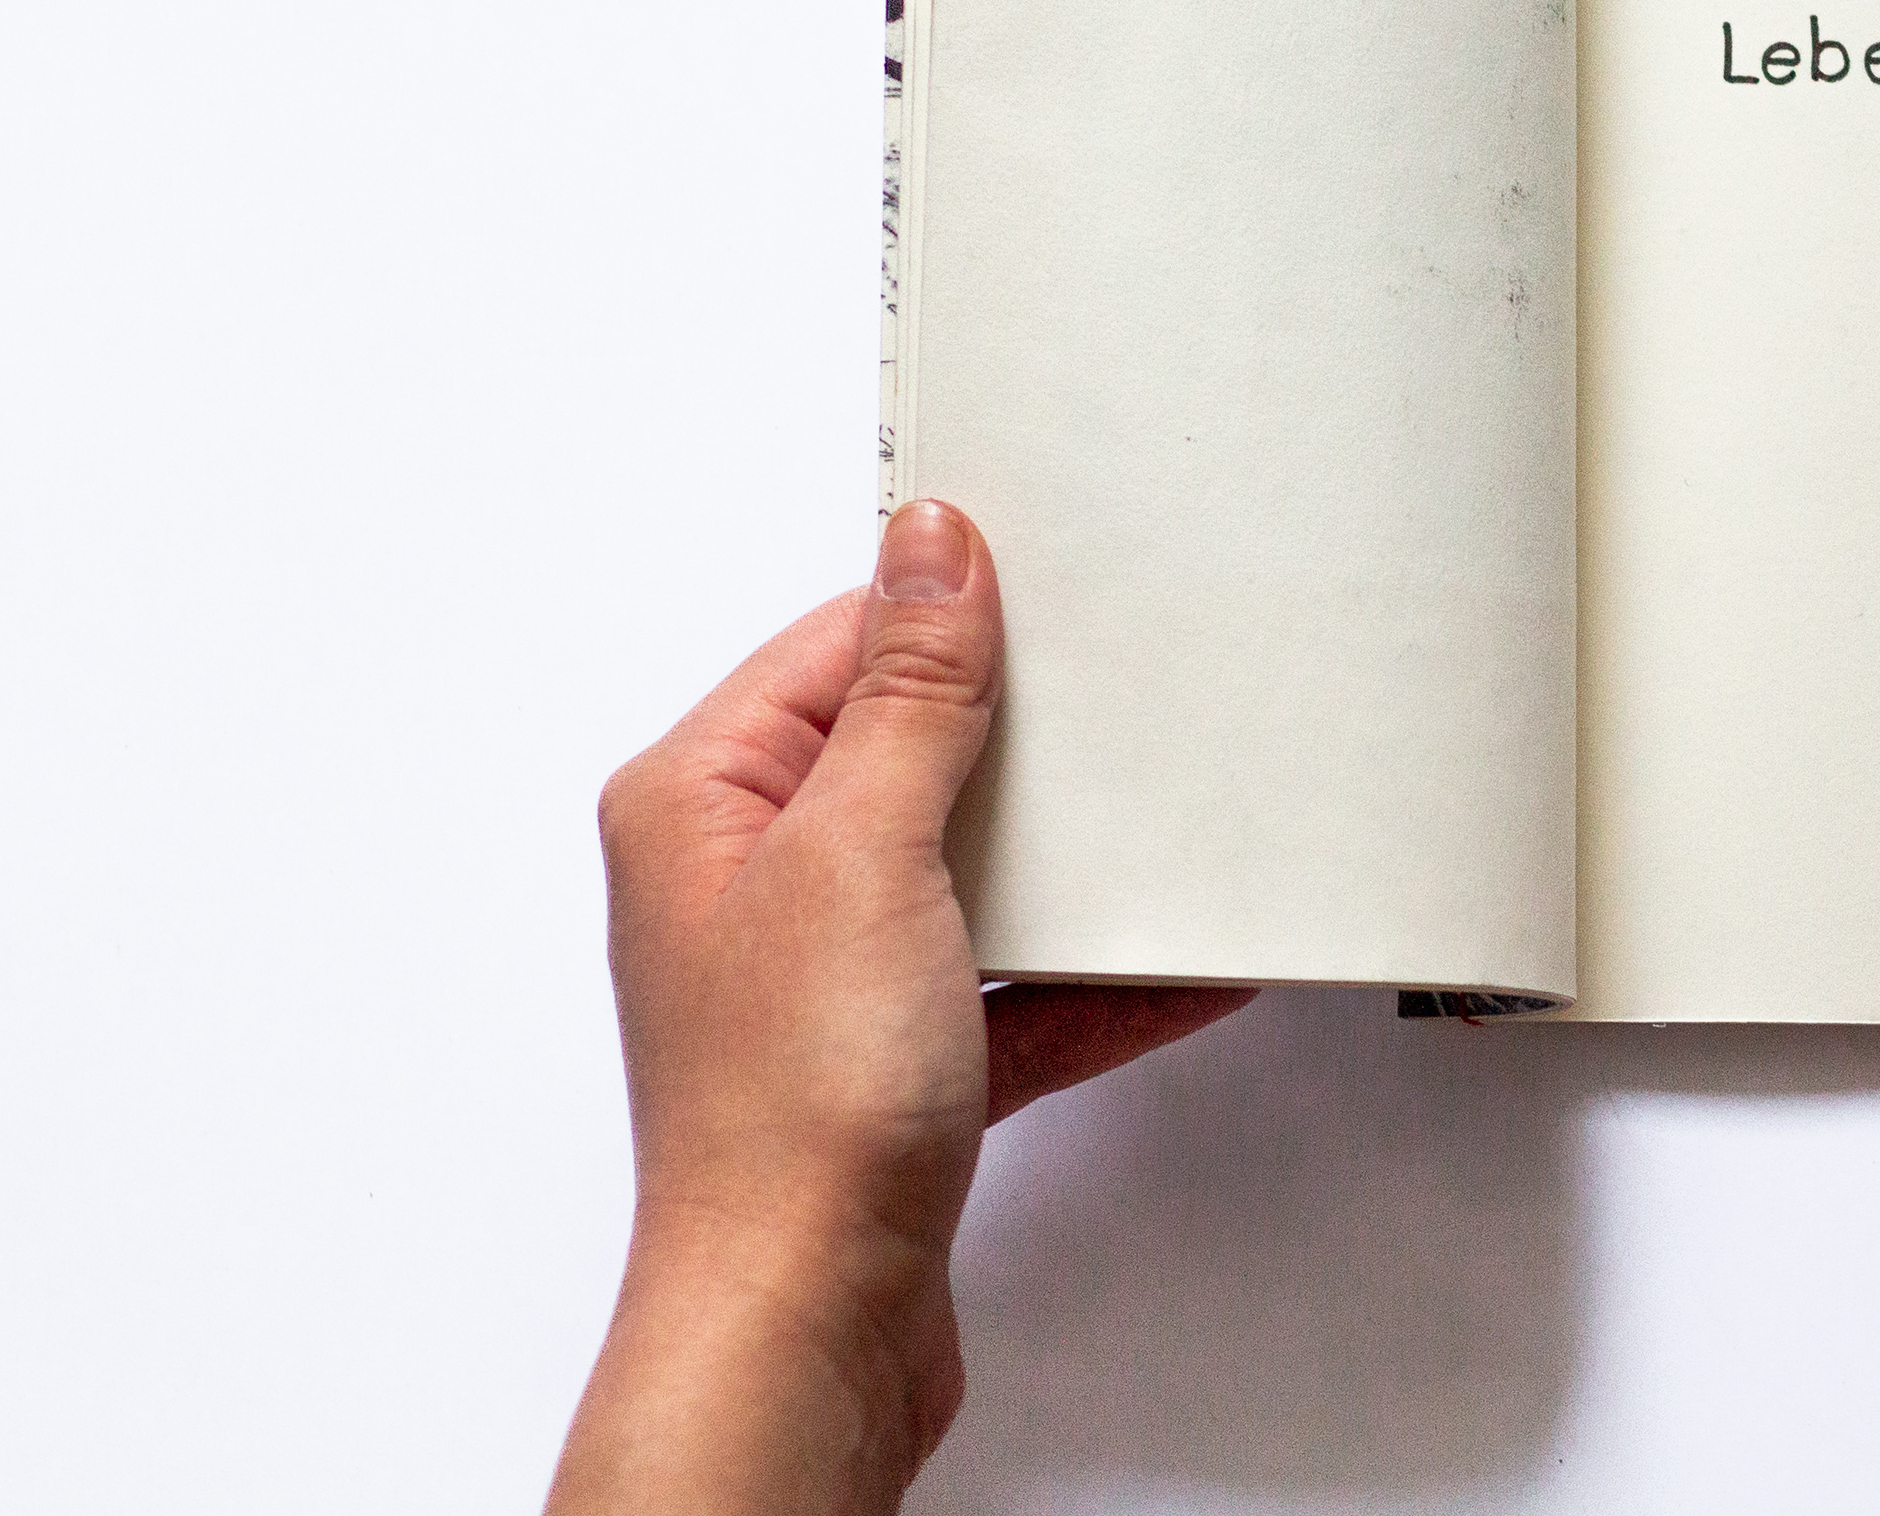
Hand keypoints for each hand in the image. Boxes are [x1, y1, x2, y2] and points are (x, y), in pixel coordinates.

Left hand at [548, 502, 1249, 1514]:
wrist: (804, 1328)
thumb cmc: (786, 1120)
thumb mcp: (865, 853)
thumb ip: (910, 696)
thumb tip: (930, 551)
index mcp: (702, 804)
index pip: (837, 649)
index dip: (947, 619)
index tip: (1050, 586)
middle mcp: (748, 883)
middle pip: (909, 756)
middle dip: (1022, 743)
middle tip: (1117, 704)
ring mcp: (823, 979)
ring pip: (968, 872)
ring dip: (1067, 866)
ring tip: (1162, 828)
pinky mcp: (894, 1066)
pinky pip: (1013, 986)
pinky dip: (1091, 978)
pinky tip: (1176, 965)